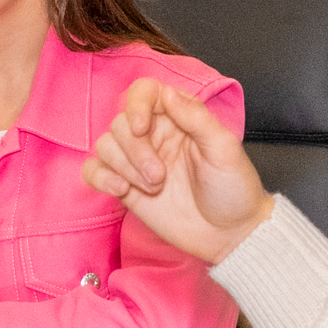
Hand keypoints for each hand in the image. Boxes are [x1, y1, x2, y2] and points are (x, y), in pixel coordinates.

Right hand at [82, 79, 274, 265]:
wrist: (229, 235)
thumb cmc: (233, 189)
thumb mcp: (224, 149)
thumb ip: (196, 118)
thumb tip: (168, 94)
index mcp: (178, 118)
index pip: (144, 93)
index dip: (136, 105)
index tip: (141, 128)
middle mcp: (154, 135)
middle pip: (120, 123)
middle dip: (135, 150)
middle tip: (159, 176)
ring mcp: (137, 162)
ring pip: (105, 145)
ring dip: (124, 167)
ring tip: (153, 188)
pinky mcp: (125, 186)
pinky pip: (94, 170)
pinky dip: (100, 177)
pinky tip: (121, 190)